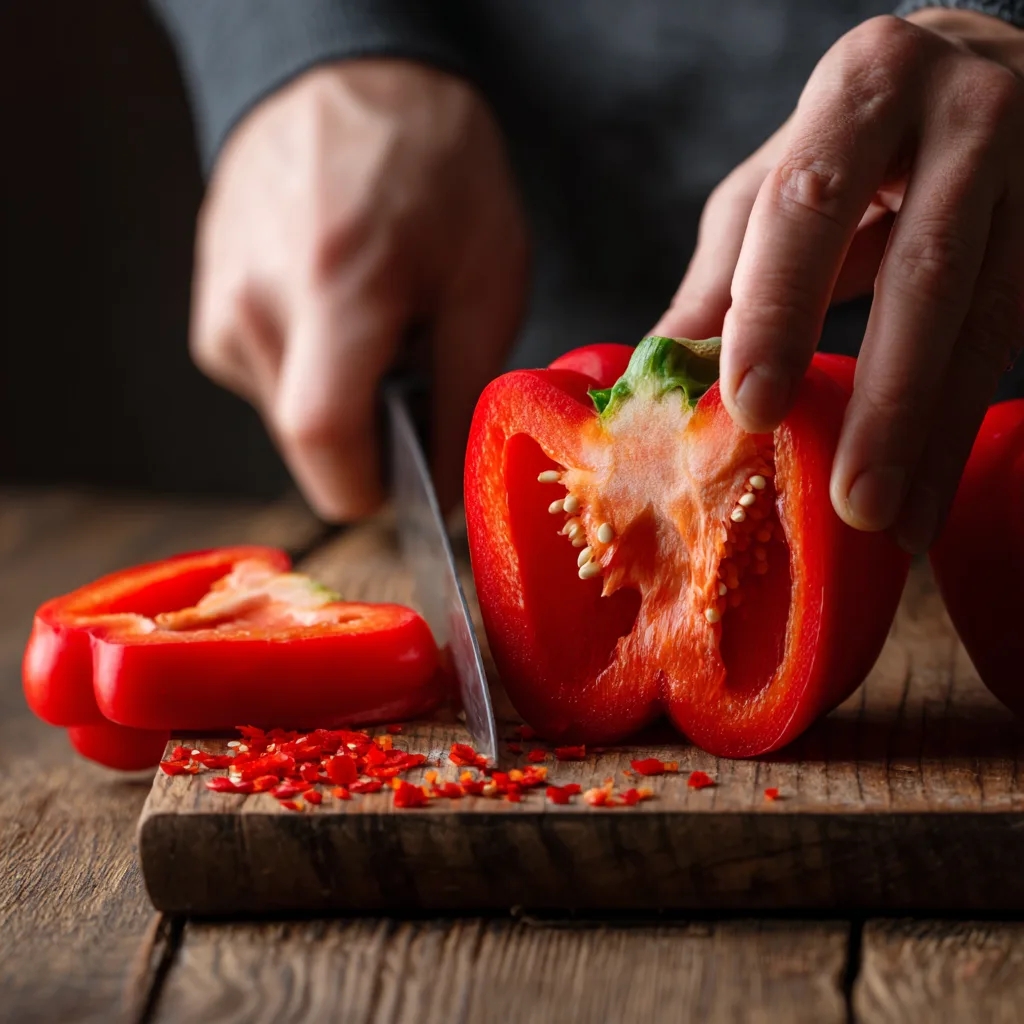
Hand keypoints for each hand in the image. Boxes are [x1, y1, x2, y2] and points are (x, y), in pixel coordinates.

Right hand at [191, 60, 526, 519]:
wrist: (350, 83)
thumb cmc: (435, 169)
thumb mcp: (488, 279)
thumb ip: (464, 394)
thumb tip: (442, 487)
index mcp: (335, 287)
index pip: (325, 442)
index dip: (372, 487)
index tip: (412, 482)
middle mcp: (255, 304)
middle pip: (309, 443)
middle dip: (369, 437)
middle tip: (412, 370)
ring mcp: (221, 308)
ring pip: (289, 417)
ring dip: (344, 398)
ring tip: (377, 323)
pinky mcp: (210, 311)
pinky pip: (271, 382)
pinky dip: (317, 370)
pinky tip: (341, 310)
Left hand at [656, 11, 1023, 551]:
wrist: (988, 72)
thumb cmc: (855, 141)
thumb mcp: (777, 181)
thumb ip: (726, 271)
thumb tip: (655, 370)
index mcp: (865, 87)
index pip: (810, 205)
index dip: (780, 309)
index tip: (751, 407)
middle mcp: (965, 115)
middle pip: (926, 272)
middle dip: (884, 399)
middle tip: (848, 500)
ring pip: (988, 319)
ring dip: (935, 435)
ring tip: (893, 524)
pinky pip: (1016, 338)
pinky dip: (963, 429)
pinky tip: (929, 495)